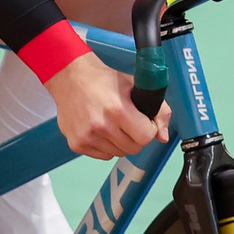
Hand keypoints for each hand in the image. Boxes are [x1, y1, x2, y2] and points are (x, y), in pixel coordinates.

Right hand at [46, 53, 167, 159]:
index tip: (143, 121)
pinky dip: (106, 146)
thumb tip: (163, 136)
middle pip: (133, 148)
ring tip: (112, 124)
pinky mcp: (77, 144)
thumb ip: (157, 110)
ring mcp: (87, 137)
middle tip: (128, 122)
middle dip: (136, 137)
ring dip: (120, 142)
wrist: (70, 77)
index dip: (148, 129)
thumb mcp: (134, 86)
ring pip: (119, 153)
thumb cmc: (103, 80)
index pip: (146, 137)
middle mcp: (101, 126)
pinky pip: (103, 156)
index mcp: (118, 110)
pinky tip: (101, 130)